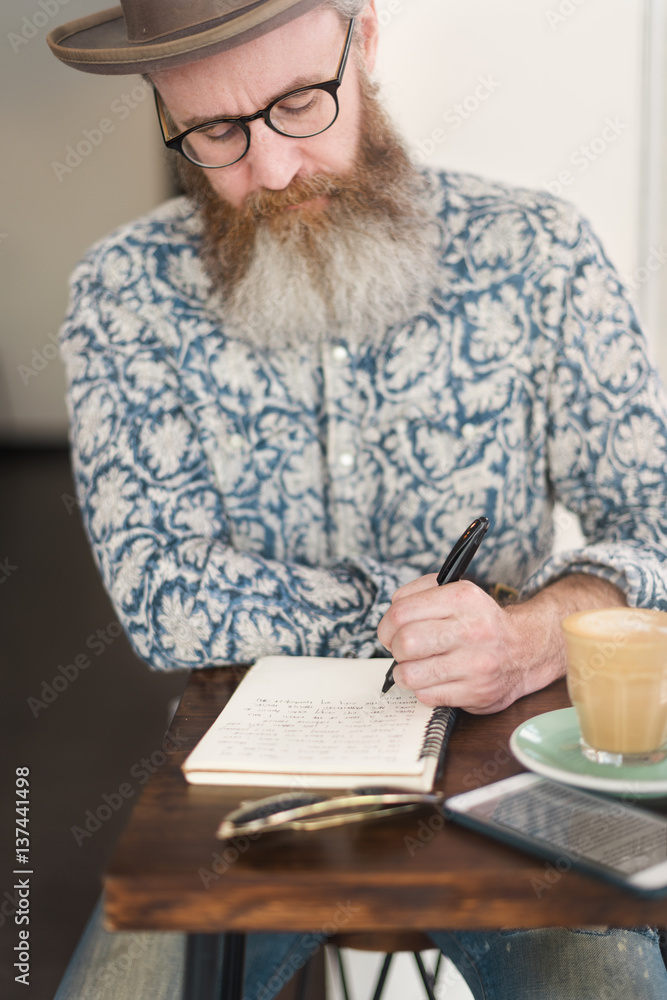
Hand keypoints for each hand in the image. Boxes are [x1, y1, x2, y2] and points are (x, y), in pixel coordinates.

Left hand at [377, 573, 626, 714]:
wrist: (524, 649)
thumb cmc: (480, 621)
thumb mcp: (457, 592)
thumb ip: (420, 592)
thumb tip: (392, 612)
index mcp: (462, 599)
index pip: (402, 612)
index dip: (386, 625)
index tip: (389, 631)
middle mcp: (472, 630)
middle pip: (405, 643)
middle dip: (395, 648)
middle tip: (402, 649)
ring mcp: (476, 665)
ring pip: (411, 674)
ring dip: (405, 673)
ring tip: (414, 667)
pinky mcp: (477, 693)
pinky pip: (426, 696)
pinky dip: (423, 689)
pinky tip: (433, 679)